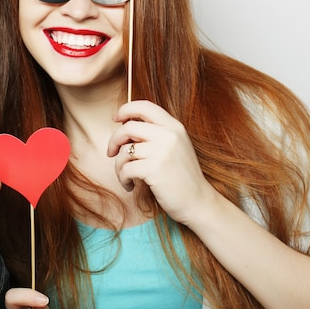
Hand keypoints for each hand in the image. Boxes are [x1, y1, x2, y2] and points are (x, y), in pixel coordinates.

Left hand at [107, 100, 215, 225]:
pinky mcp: (154, 169)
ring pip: (124, 151)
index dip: (126, 109)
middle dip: (114, 140)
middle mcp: (169, 135)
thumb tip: (124, 124)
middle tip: (111, 152)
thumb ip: (155, 133)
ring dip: (119, 165)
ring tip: (126, 176)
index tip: (116, 119)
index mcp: (174, 126)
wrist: (198, 202)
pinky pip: (125, 168)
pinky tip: (130, 185)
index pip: (144, 106)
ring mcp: (162, 152)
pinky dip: (123, 178)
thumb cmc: (181, 176)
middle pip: (128, 127)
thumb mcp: (175, 146)